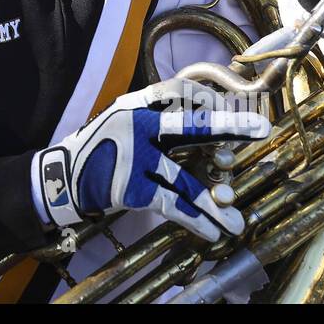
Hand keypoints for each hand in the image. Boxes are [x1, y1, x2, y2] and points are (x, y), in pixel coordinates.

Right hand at [31, 79, 270, 241]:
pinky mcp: (129, 187)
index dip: (209, 97)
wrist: (61, 178)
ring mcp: (133, 157)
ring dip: (214, 203)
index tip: (232, 104)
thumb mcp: (125, 121)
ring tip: (238, 223)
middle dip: (229, 125)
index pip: (179, 91)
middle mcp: (136, 125)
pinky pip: (171, 204)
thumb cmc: (102, 149)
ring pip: (184, 179)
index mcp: (137, 105)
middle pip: (189, 125)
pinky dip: (195, 220)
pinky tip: (213, 233)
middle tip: (262, 127)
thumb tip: (212, 129)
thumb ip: (160, 121)